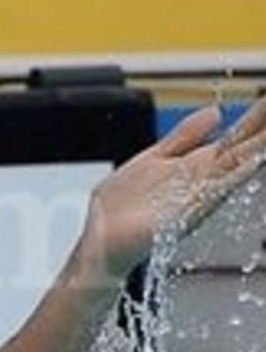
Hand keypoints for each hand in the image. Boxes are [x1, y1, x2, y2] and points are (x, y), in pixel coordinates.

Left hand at [81, 97, 265, 280]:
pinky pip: (211, 192)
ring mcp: (195, 196)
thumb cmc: (125, 205)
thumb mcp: (156, 157)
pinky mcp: (182, 214)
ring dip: (256, 151)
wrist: (101, 239)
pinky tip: (250, 163)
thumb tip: (215, 112)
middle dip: (262, 131)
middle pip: (243, 149)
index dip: (258, 118)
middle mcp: (202, 180)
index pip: (237, 137)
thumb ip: (184, 137)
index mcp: (197, 165)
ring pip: (235, 167)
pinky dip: (231, 178)